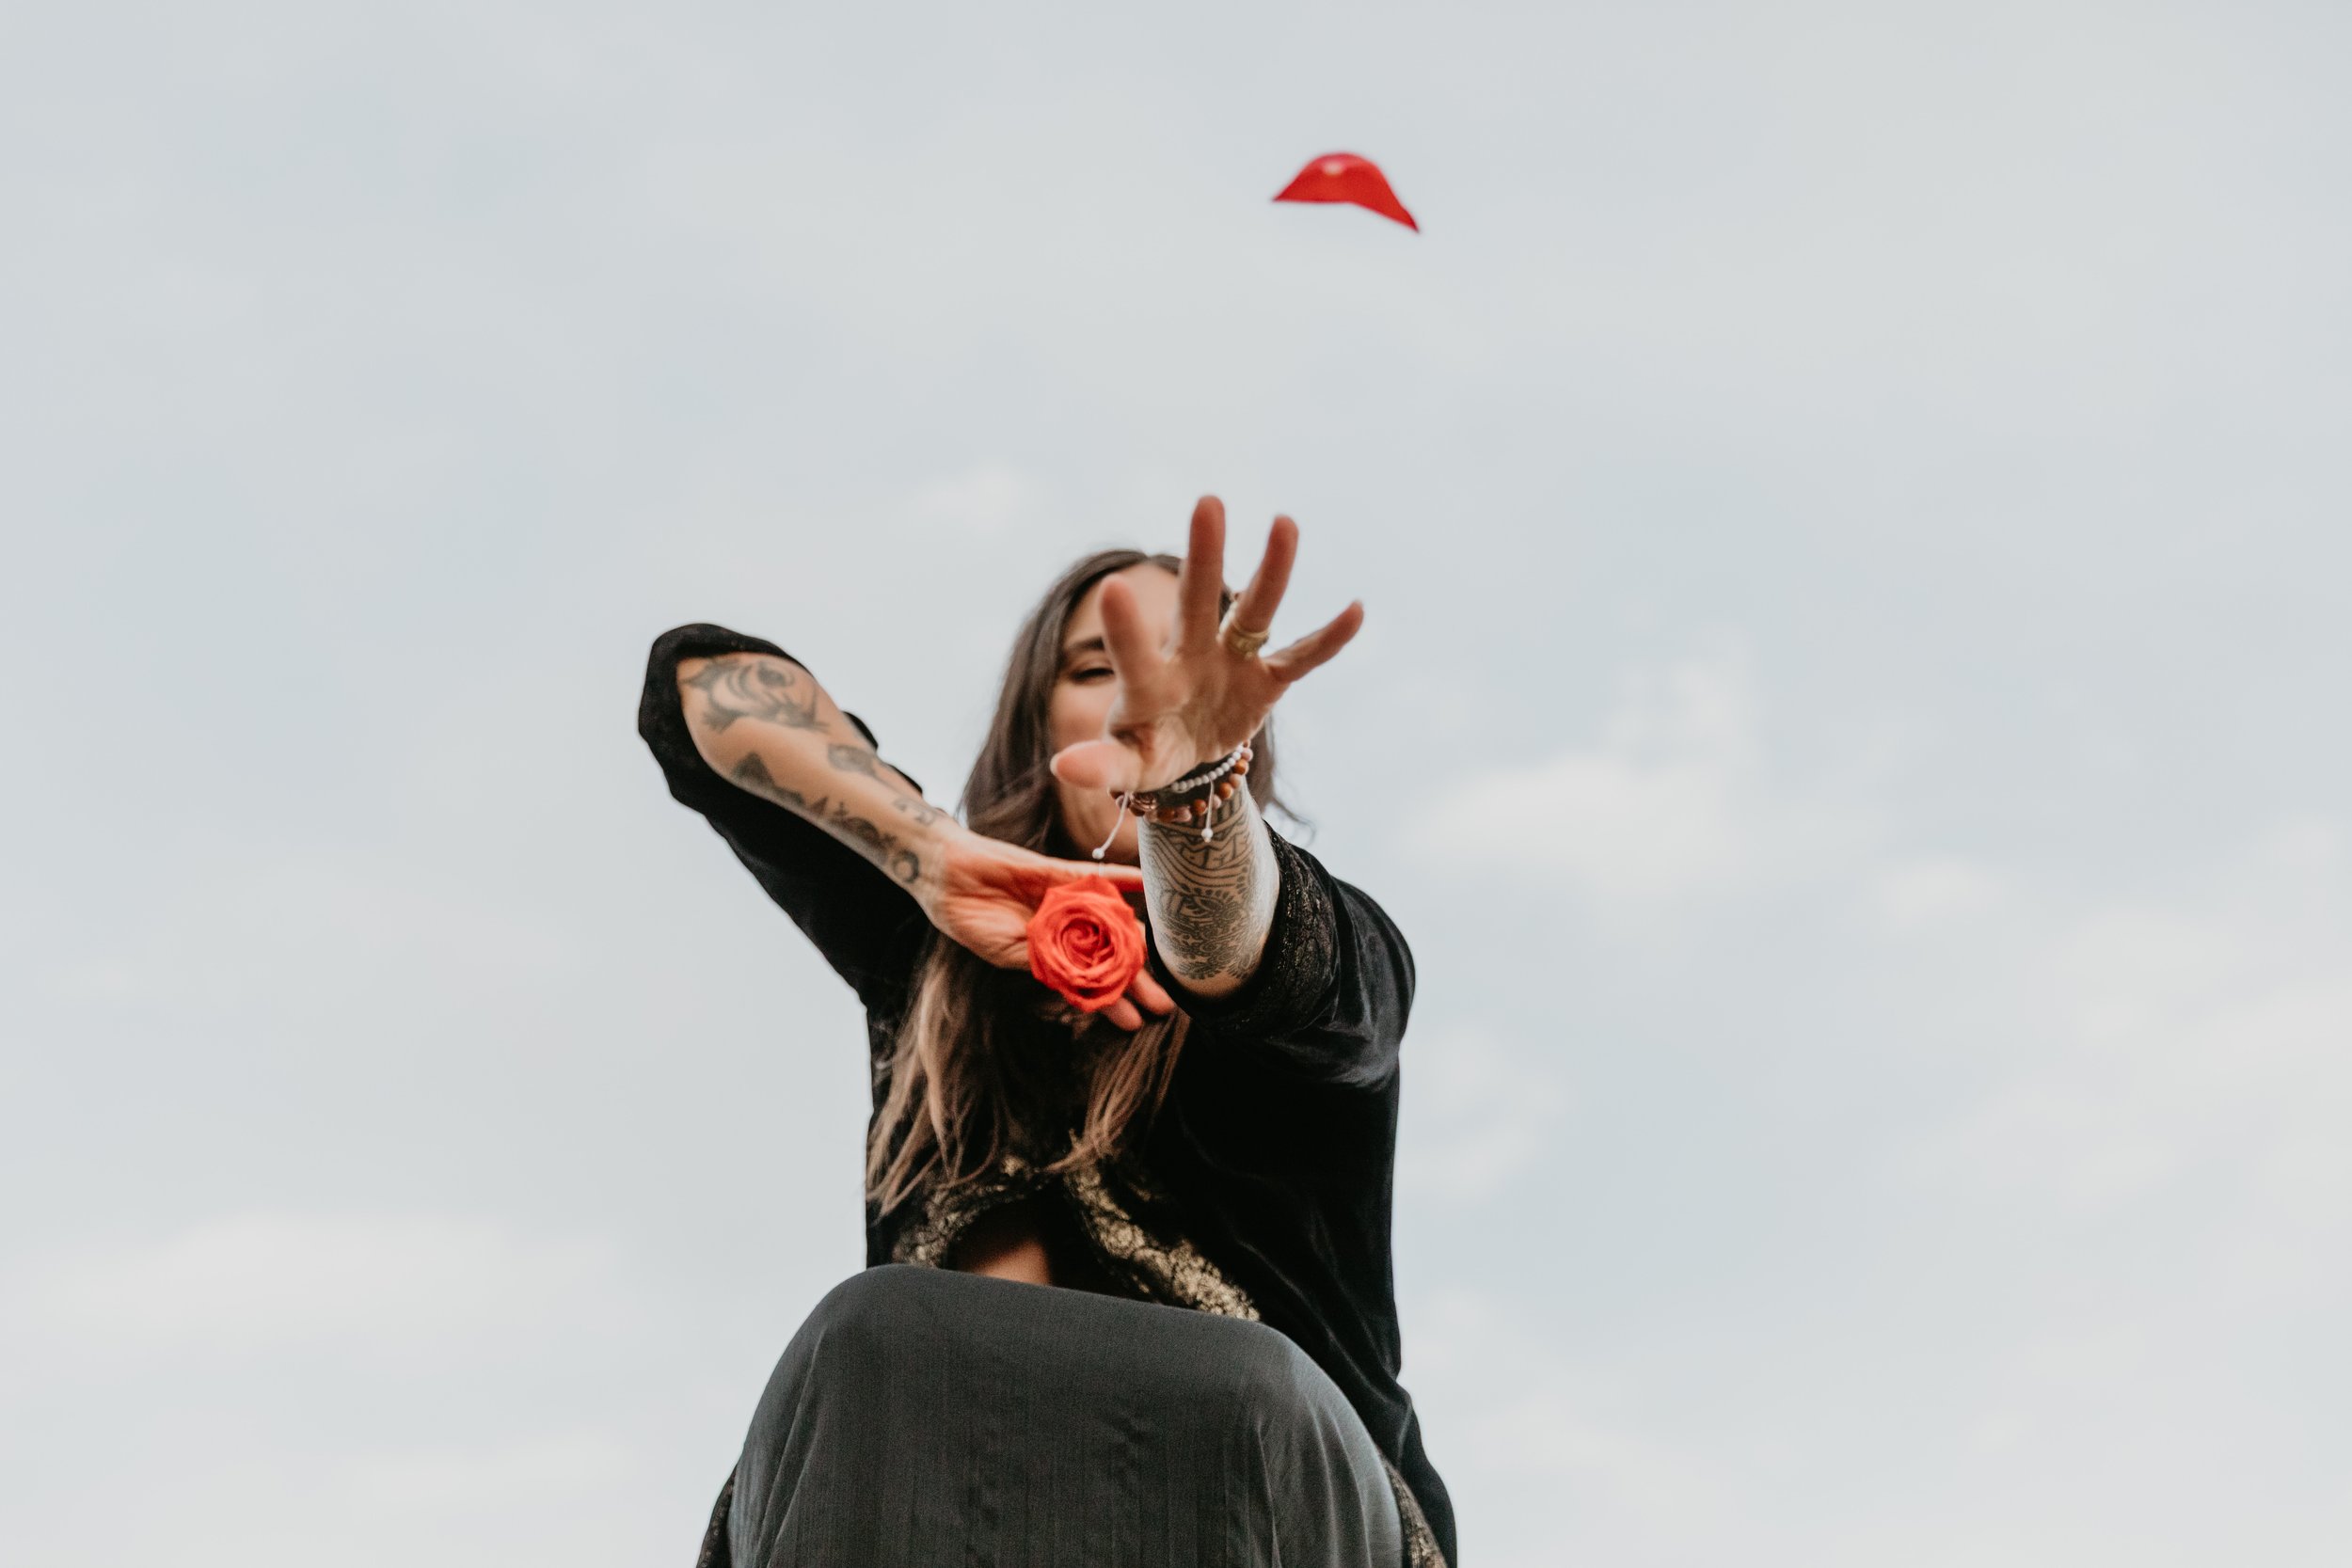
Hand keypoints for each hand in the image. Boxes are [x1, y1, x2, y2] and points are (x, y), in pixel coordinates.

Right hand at [922, 826, 1175, 1030]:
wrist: (949, 877)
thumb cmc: (971, 920)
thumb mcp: (1007, 952)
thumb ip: (1044, 961)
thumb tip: (1080, 982)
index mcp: (1051, 954)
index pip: (1090, 982)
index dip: (1112, 1002)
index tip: (1135, 1023)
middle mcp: (1066, 930)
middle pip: (1109, 956)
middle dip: (1136, 981)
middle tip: (1163, 1005)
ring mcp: (1067, 903)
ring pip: (1111, 922)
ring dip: (1138, 939)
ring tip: (1164, 958)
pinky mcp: (1060, 875)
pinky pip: (1097, 878)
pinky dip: (1123, 879)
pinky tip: (1148, 884)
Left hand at [1049, 496, 1364, 794]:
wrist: (1185, 753)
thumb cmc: (1146, 751)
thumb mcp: (1125, 767)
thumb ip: (1101, 766)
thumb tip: (1062, 767)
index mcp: (1149, 681)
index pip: (1135, 655)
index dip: (1126, 627)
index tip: (1112, 586)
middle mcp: (1190, 655)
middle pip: (1197, 602)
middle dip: (1204, 557)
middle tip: (1208, 502)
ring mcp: (1231, 662)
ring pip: (1255, 611)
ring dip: (1272, 571)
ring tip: (1285, 523)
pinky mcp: (1266, 679)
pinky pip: (1301, 657)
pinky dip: (1327, 639)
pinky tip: (1355, 609)